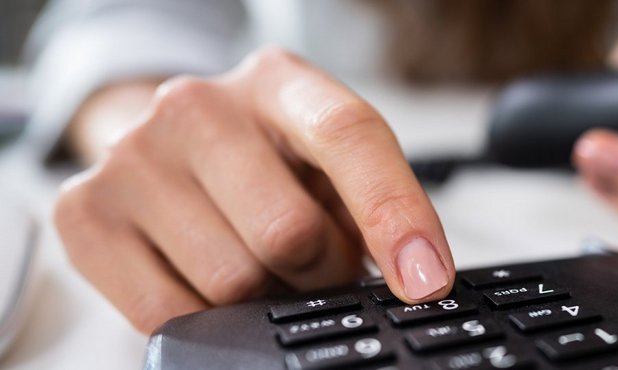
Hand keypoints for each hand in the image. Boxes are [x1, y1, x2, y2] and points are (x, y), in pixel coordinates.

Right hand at [54, 48, 454, 332]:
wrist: (166, 147)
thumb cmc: (268, 162)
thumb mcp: (328, 161)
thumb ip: (374, 202)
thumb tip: (417, 277)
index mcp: (279, 82)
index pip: (349, 135)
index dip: (395, 214)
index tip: (425, 280)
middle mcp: (198, 104)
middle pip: (289, 233)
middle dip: (322, 271)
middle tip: (316, 262)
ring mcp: (134, 156)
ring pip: (232, 282)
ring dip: (265, 296)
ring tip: (261, 265)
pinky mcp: (85, 212)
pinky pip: (169, 313)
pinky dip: (207, 318)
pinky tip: (208, 280)